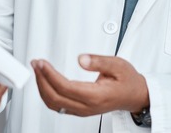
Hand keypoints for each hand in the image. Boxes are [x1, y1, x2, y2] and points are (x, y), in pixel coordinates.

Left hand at [31, 55, 149, 116]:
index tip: (42, 63)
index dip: (50, 75)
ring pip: (53, 104)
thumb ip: (99, 61)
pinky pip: (57, 105)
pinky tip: (45, 83)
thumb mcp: (119, 65)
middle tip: (36, 64)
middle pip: (55, 97)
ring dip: (42, 87)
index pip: (65, 87)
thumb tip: (82, 59)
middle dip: (41, 80)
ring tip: (38, 71)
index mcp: (96, 96)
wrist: (134, 95)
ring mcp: (82, 110)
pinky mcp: (79, 110)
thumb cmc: (128, 81)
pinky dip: (47, 93)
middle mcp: (87, 106)